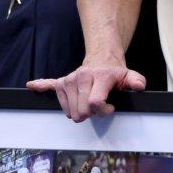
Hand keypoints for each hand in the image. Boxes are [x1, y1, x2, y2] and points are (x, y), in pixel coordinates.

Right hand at [26, 60, 146, 121]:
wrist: (102, 58)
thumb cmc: (114, 71)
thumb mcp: (129, 76)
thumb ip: (136, 82)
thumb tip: (139, 86)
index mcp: (98, 76)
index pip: (94, 103)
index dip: (103, 111)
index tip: (109, 108)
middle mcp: (81, 77)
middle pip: (81, 111)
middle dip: (91, 114)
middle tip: (99, 105)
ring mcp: (69, 80)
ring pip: (70, 111)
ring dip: (80, 111)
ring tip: (89, 101)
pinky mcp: (61, 82)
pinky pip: (48, 84)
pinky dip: (41, 86)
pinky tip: (33, 85)